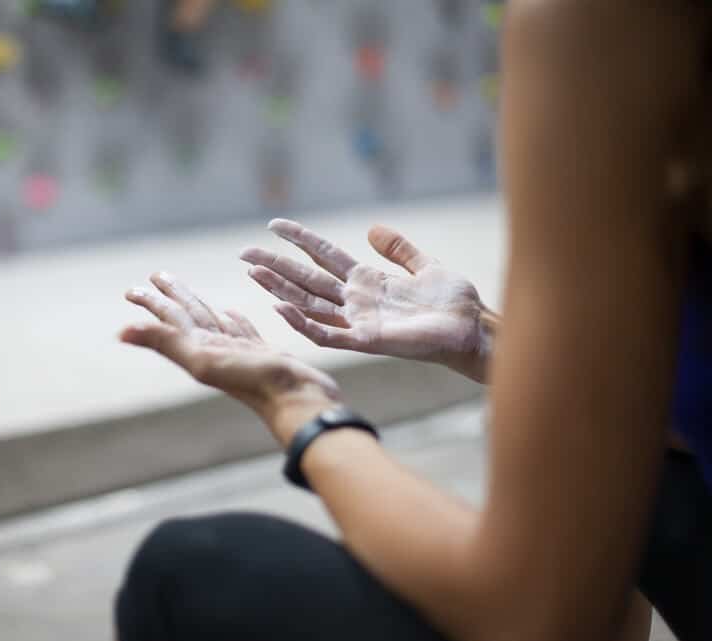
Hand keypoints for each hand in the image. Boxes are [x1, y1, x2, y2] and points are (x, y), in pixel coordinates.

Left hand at [120, 272, 339, 424]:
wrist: (297, 401)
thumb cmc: (253, 382)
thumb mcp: (202, 361)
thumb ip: (164, 342)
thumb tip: (121, 332)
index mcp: (198, 348)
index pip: (171, 318)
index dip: (151, 303)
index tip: (131, 289)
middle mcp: (215, 349)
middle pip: (188, 316)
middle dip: (171, 297)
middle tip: (155, 277)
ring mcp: (239, 352)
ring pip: (213, 322)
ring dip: (199, 306)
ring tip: (188, 294)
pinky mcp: (262, 354)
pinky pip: (243, 331)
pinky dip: (235, 321)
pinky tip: (231, 314)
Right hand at [240, 219, 491, 381]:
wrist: (473, 329)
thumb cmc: (454, 303)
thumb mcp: (425, 265)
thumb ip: (399, 249)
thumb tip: (373, 229)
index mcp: (368, 281)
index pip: (324, 256)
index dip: (300, 239)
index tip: (274, 224)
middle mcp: (356, 301)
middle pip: (306, 279)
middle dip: (275, 265)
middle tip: (244, 252)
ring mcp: (358, 321)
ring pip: (308, 304)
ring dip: (279, 290)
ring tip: (252, 273)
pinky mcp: (366, 340)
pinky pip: (326, 333)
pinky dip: (302, 323)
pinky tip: (280, 309)